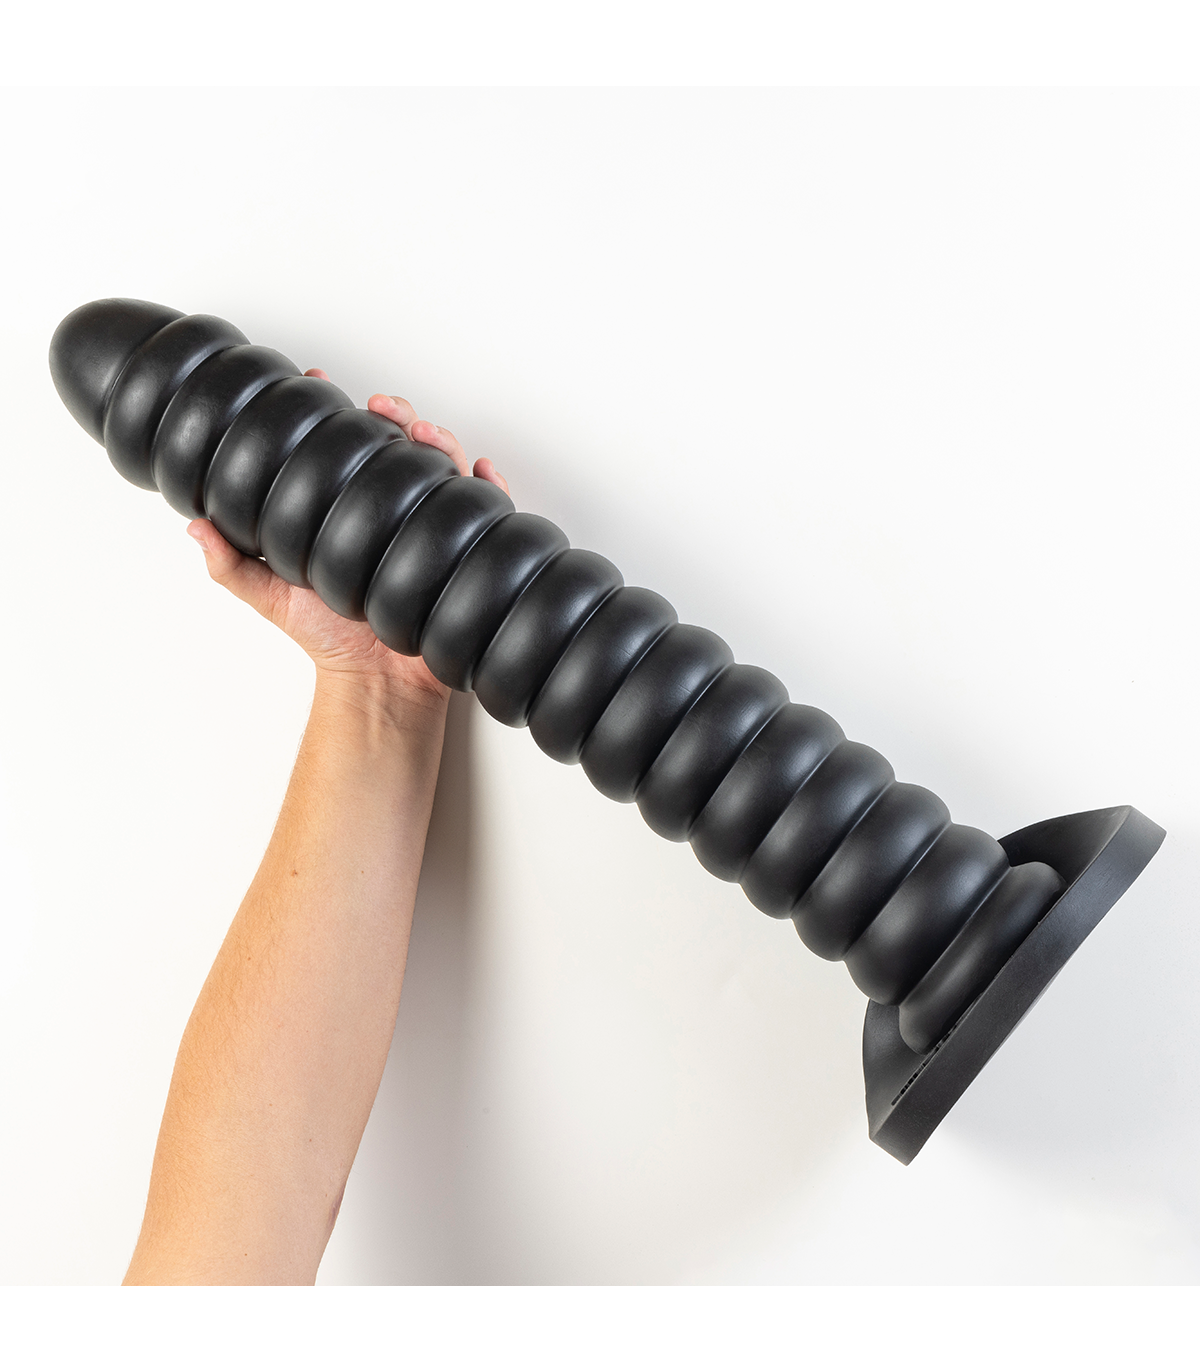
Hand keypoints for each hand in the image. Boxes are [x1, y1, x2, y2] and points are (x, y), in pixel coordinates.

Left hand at [186, 370, 509, 702]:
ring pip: (442, 468)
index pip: (342, 448)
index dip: (332, 413)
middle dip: (395, 415)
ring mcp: (428, 527)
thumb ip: (230, 562)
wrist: (377, 682)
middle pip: (399, 445)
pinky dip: (489, 489)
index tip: (316, 385)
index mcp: (348, 508)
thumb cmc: (329, 639)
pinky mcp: (463, 551)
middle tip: (381, 407)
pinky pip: (486, 514)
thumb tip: (193, 527)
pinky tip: (480, 473)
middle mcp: (390, 510)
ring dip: (439, 441)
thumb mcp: (269, 594)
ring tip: (424, 433)